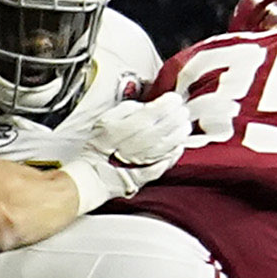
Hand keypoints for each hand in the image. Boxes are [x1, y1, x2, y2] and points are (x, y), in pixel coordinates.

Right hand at [78, 89, 194, 181]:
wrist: (91, 176)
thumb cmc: (98, 146)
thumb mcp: (105, 121)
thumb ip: (124, 111)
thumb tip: (144, 107)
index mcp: (113, 133)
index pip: (143, 117)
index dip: (162, 107)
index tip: (174, 98)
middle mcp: (123, 149)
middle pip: (155, 133)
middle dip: (173, 119)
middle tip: (183, 110)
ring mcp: (132, 166)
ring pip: (159, 150)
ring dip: (176, 136)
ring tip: (185, 125)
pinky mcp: (139, 179)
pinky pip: (158, 169)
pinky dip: (170, 157)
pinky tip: (180, 147)